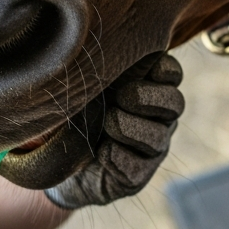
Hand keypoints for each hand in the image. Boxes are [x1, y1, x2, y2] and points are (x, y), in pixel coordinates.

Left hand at [45, 52, 183, 208]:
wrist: (54, 159)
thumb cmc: (72, 110)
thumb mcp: (83, 84)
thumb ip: (98, 68)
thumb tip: (98, 50)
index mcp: (149, 88)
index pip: (171, 73)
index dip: (162, 70)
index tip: (140, 67)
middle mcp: (157, 118)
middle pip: (174, 103)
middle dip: (147, 98)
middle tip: (120, 98)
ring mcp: (150, 149)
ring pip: (158, 137)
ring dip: (130, 128)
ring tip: (108, 125)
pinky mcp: (136, 177)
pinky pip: (138, 168)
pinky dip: (118, 158)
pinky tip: (101, 153)